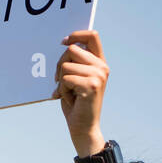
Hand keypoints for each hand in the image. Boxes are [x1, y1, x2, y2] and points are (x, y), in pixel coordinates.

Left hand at [54, 30, 109, 154]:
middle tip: (60, 81)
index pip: (92, 36)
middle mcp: (102, 67)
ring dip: (61, 81)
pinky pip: (65, 79)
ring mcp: (98, 76)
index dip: (76, 34)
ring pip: (66, 65)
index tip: (63, 42)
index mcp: (100, 63)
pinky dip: (62, 90)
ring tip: (68, 92)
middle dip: (59, 64)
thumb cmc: (76, 103)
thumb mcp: (76, 78)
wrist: (84, 127)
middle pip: (72, 50)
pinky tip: (70, 99)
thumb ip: (75, 62)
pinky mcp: (91, 86)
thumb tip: (65, 44)